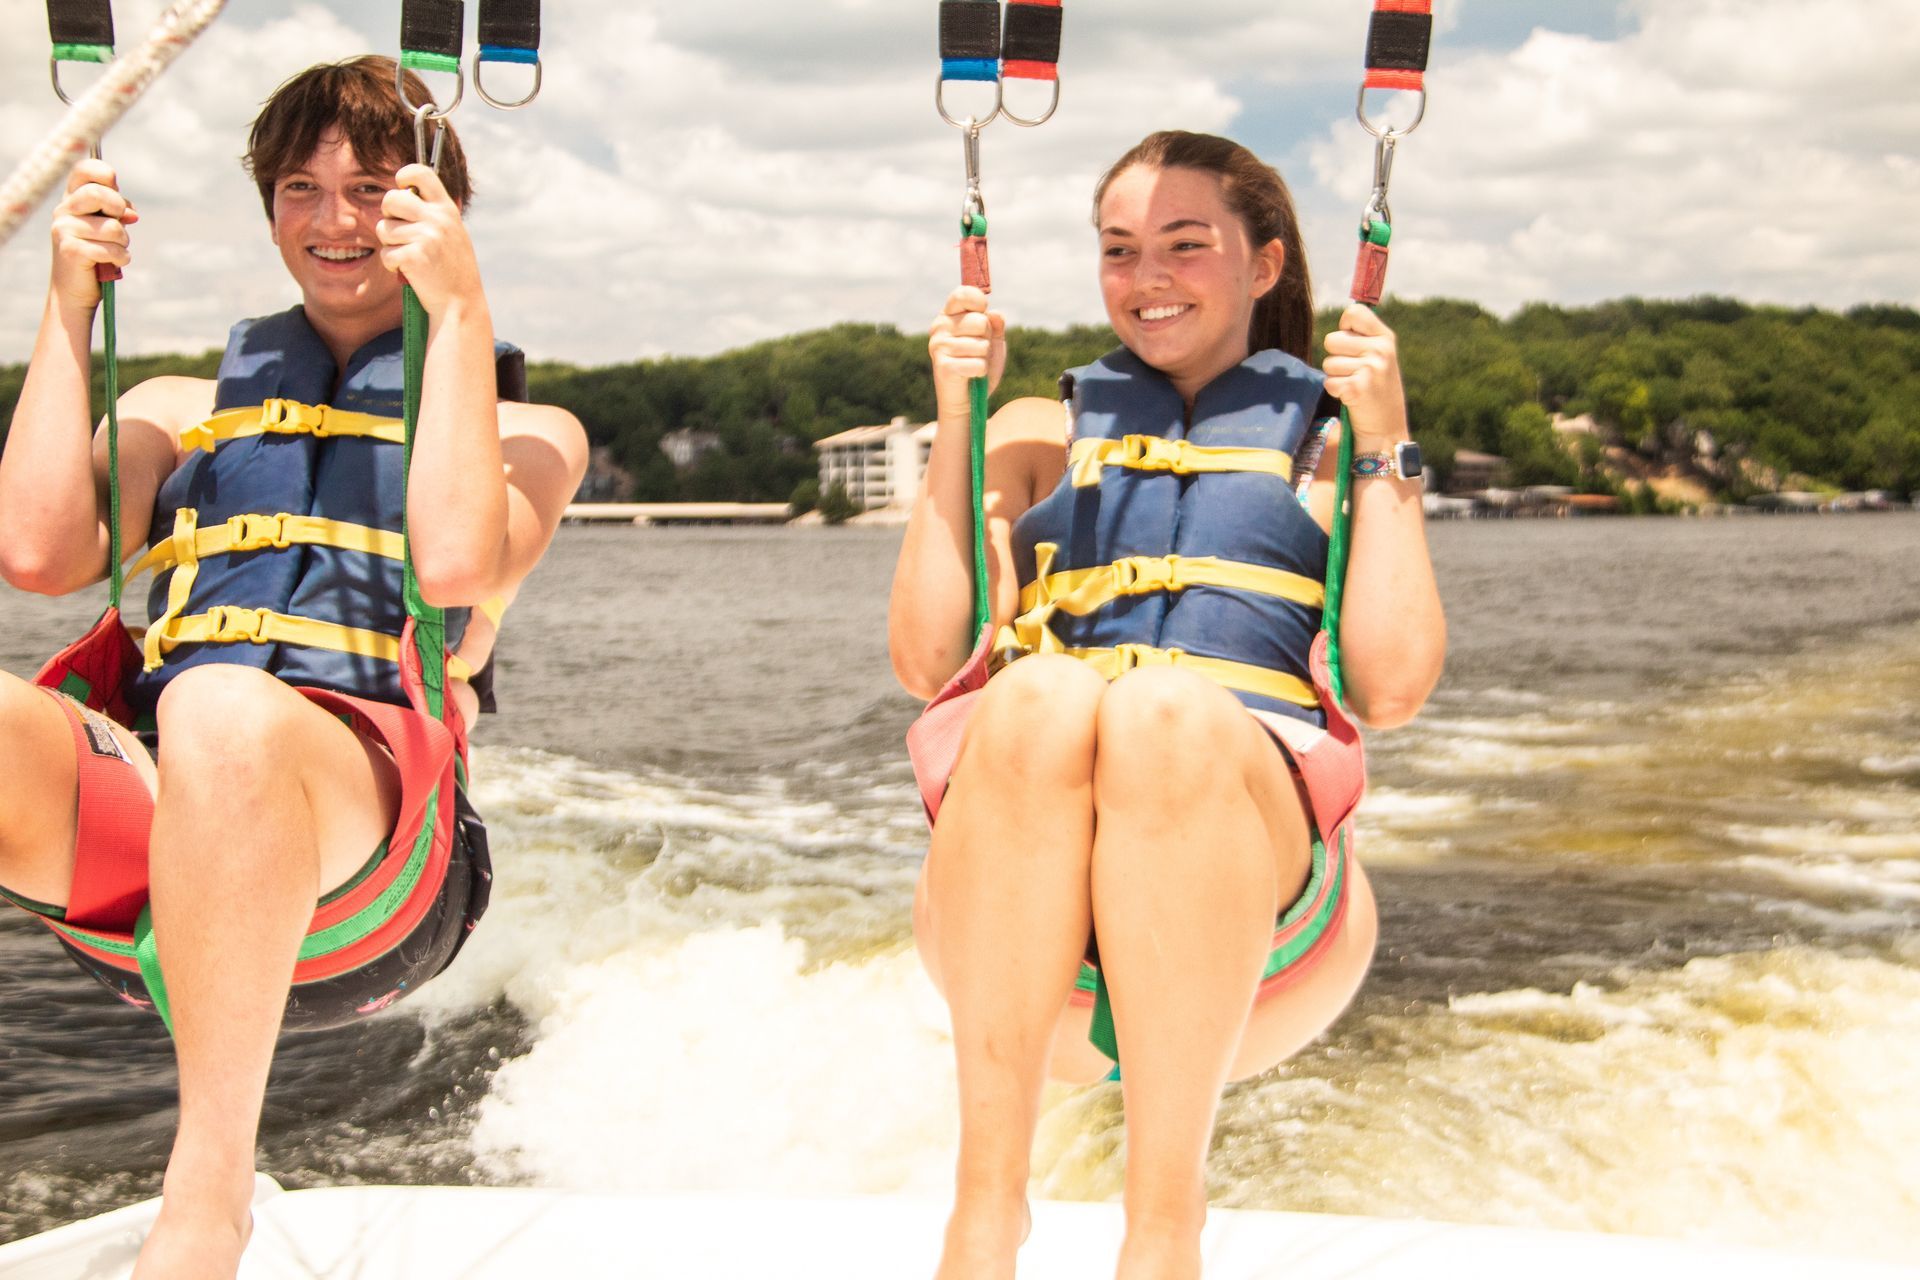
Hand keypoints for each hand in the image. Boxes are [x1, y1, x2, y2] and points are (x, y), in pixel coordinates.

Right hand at [49, 159, 136, 313]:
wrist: (76, 288)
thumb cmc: (97, 252)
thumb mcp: (108, 226)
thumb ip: (118, 211)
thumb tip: (130, 213)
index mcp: (73, 198)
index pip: (84, 169)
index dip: (105, 174)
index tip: (116, 191)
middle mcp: (64, 210)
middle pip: (98, 194)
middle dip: (119, 209)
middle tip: (122, 224)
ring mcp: (64, 229)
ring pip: (112, 227)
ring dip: (124, 242)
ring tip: (117, 249)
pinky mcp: (70, 250)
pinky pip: (111, 249)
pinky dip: (121, 257)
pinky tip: (115, 261)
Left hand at [377, 164, 482, 314]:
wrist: (461, 302)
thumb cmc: (452, 268)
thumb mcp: (452, 232)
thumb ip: (433, 212)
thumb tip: (404, 191)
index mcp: (446, 209)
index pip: (421, 172)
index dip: (404, 176)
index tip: (403, 189)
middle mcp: (437, 219)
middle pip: (391, 199)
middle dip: (388, 216)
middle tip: (400, 232)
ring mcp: (426, 238)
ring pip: (383, 229)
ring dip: (390, 245)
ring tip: (409, 256)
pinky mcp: (413, 257)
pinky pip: (385, 253)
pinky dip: (392, 265)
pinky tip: (408, 271)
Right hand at [928, 286, 1006, 421]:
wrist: (967, 400)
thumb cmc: (979, 366)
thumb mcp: (992, 342)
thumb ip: (996, 326)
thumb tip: (995, 314)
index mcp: (949, 315)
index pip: (962, 294)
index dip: (978, 302)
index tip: (984, 313)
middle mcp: (940, 327)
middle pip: (979, 321)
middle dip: (986, 338)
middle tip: (978, 350)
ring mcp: (939, 346)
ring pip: (980, 345)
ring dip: (985, 358)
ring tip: (974, 364)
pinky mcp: (943, 366)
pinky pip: (977, 364)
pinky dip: (981, 372)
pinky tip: (972, 376)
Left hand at [1322, 303, 1409, 445]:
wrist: (1387, 427)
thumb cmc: (1377, 389)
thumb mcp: (1380, 357)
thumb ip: (1362, 337)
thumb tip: (1343, 318)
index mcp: (1386, 337)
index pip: (1354, 312)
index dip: (1344, 326)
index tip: (1351, 341)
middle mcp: (1381, 350)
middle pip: (1332, 339)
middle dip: (1335, 357)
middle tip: (1353, 371)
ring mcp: (1371, 369)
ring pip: (1328, 363)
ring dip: (1336, 376)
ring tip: (1355, 385)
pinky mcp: (1358, 388)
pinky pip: (1329, 382)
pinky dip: (1335, 391)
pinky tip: (1352, 397)